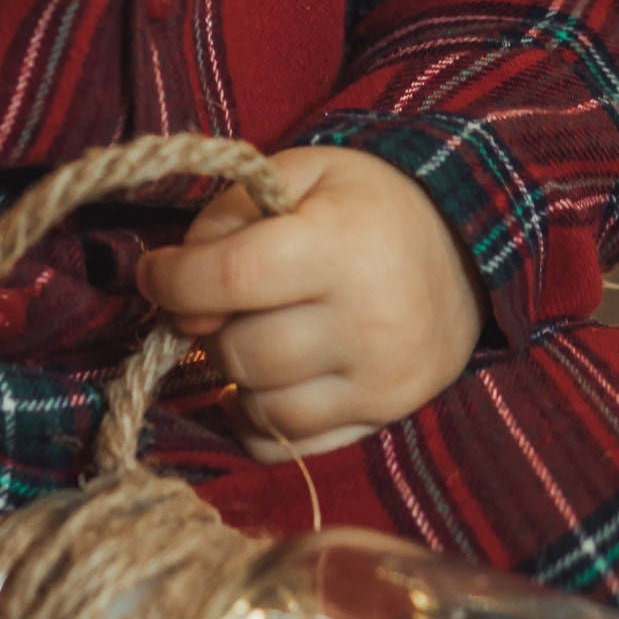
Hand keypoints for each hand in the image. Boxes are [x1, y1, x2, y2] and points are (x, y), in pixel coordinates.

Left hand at [137, 145, 485, 460]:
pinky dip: (255, 421)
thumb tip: (176, 286)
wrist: (464, 250)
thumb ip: (229, 216)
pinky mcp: (384, 416)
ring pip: (260, 406)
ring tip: (244, 334)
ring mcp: (381, 380)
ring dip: (232, 375)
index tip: (154, 273)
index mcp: (342, 245)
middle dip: (206, 329)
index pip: (234, 277)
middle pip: (241, 350)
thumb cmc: (365, 204)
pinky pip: (289, 445)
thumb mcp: (300, 173)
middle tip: (210, 303)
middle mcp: (367, 320)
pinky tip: (259, 383)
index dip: (175, 280)